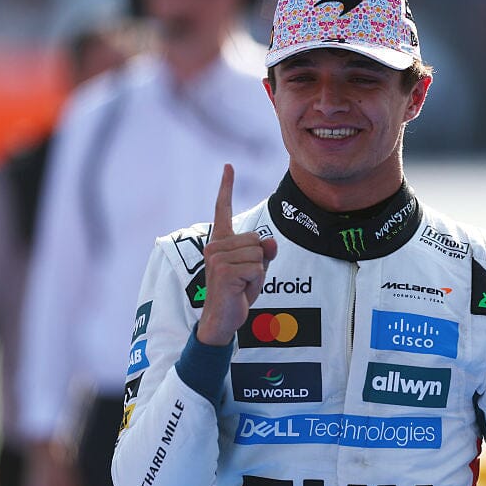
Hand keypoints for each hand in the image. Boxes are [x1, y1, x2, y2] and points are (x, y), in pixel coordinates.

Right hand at [196, 164, 276, 345]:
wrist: (222, 319)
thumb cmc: (237, 293)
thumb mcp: (256, 269)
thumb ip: (264, 252)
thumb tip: (270, 243)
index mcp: (220, 242)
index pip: (223, 210)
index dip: (226, 187)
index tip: (228, 166)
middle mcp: (215, 246)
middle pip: (256, 239)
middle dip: (259, 261)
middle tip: (244, 279)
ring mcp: (217, 258)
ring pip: (258, 254)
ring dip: (258, 273)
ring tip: (241, 285)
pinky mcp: (224, 271)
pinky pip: (257, 268)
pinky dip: (256, 282)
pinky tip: (241, 291)